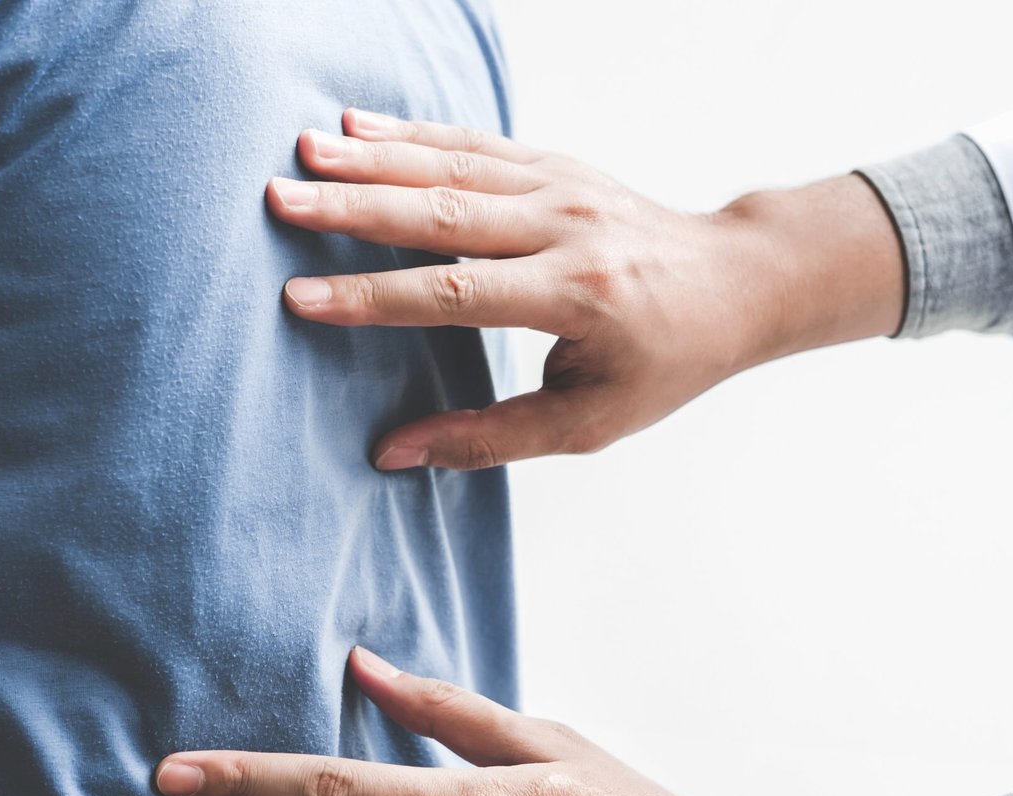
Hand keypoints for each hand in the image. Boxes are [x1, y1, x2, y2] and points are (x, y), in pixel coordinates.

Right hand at [265, 109, 901, 470]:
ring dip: (373, 157)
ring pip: (454, 167)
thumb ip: (490, 439)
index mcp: (577, 297)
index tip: (299, 298)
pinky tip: (359, 125)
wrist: (734, 282)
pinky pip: (476, 144)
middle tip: (278, 199)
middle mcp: (568, 230)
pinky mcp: (558, 164)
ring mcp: (564, 186)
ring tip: (302, 151)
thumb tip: (391, 452)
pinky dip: (415, 133)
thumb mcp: (588, 423)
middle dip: (354, 207)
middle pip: (443, 214)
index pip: (456, 295)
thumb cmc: (661, 364)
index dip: (373, 298)